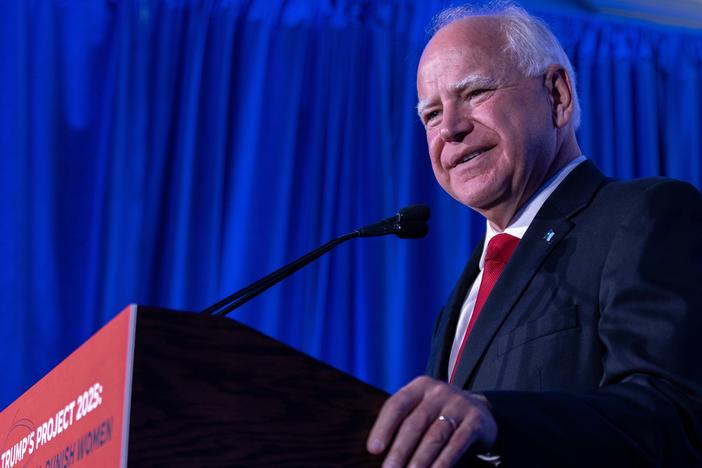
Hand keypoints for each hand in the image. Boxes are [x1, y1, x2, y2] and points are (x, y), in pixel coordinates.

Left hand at [367, 376, 496, 467]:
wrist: (481, 410)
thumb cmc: (439, 414)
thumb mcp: (422, 407)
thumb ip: (403, 421)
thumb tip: (377, 449)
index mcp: (420, 386)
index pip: (397, 405)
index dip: (383, 427)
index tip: (373, 449)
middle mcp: (438, 392)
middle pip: (414, 423)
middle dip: (399, 450)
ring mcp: (458, 405)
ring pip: (434, 437)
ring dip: (419, 461)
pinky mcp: (474, 421)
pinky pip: (456, 445)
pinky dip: (443, 462)